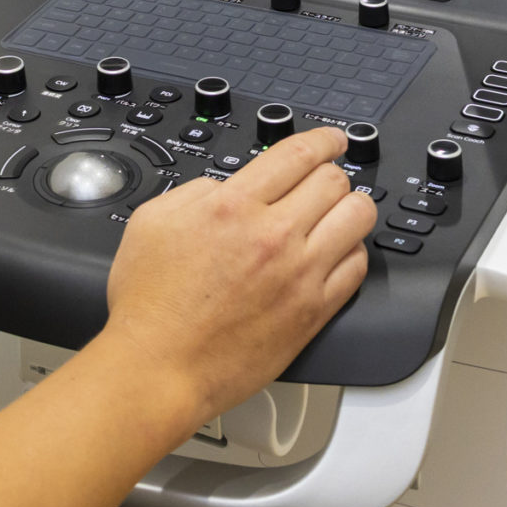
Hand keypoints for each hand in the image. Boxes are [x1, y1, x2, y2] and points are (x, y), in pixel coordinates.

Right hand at [96, 127, 372, 431]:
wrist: (159, 368)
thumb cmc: (150, 304)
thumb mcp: (153, 221)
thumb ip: (196, 191)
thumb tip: (226, 187)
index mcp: (233, 206)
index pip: (298, 154)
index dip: (323, 139)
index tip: (331, 139)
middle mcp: (273, 235)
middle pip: (334, 180)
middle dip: (333, 171)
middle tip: (328, 177)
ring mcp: (300, 274)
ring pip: (357, 217)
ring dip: (351, 206)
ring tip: (341, 210)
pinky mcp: (313, 311)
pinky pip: (357, 267)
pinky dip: (352, 251)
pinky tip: (337, 252)